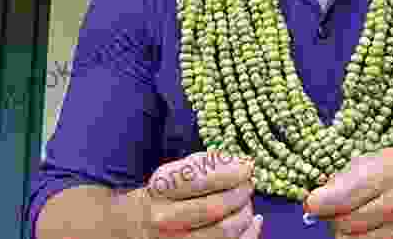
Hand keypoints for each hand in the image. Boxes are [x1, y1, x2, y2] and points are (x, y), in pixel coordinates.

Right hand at [125, 151, 262, 238]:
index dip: (228, 171)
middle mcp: (164, 218)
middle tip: (249, 183)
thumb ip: (202, 164)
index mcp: (159, 190)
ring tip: (247, 200)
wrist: (137, 227)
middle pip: (214, 207)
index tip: (247, 165)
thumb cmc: (161, 195)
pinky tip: (254, 220)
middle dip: (239, 193)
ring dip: (244, 213)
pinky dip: (249, 234)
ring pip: (224, 231)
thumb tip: (239, 161)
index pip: (197, 178)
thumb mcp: (172, 172)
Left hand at [303, 147, 392, 238]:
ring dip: (345, 232)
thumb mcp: (377, 160)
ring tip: (352, 218)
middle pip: (343, 223)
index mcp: (385, 175)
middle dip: (332, 216)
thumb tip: (318, 193)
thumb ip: (347, 175)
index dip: (319, 202)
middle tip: (335, 208)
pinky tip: (366, 229)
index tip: (312, 202)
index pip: (341, 196)